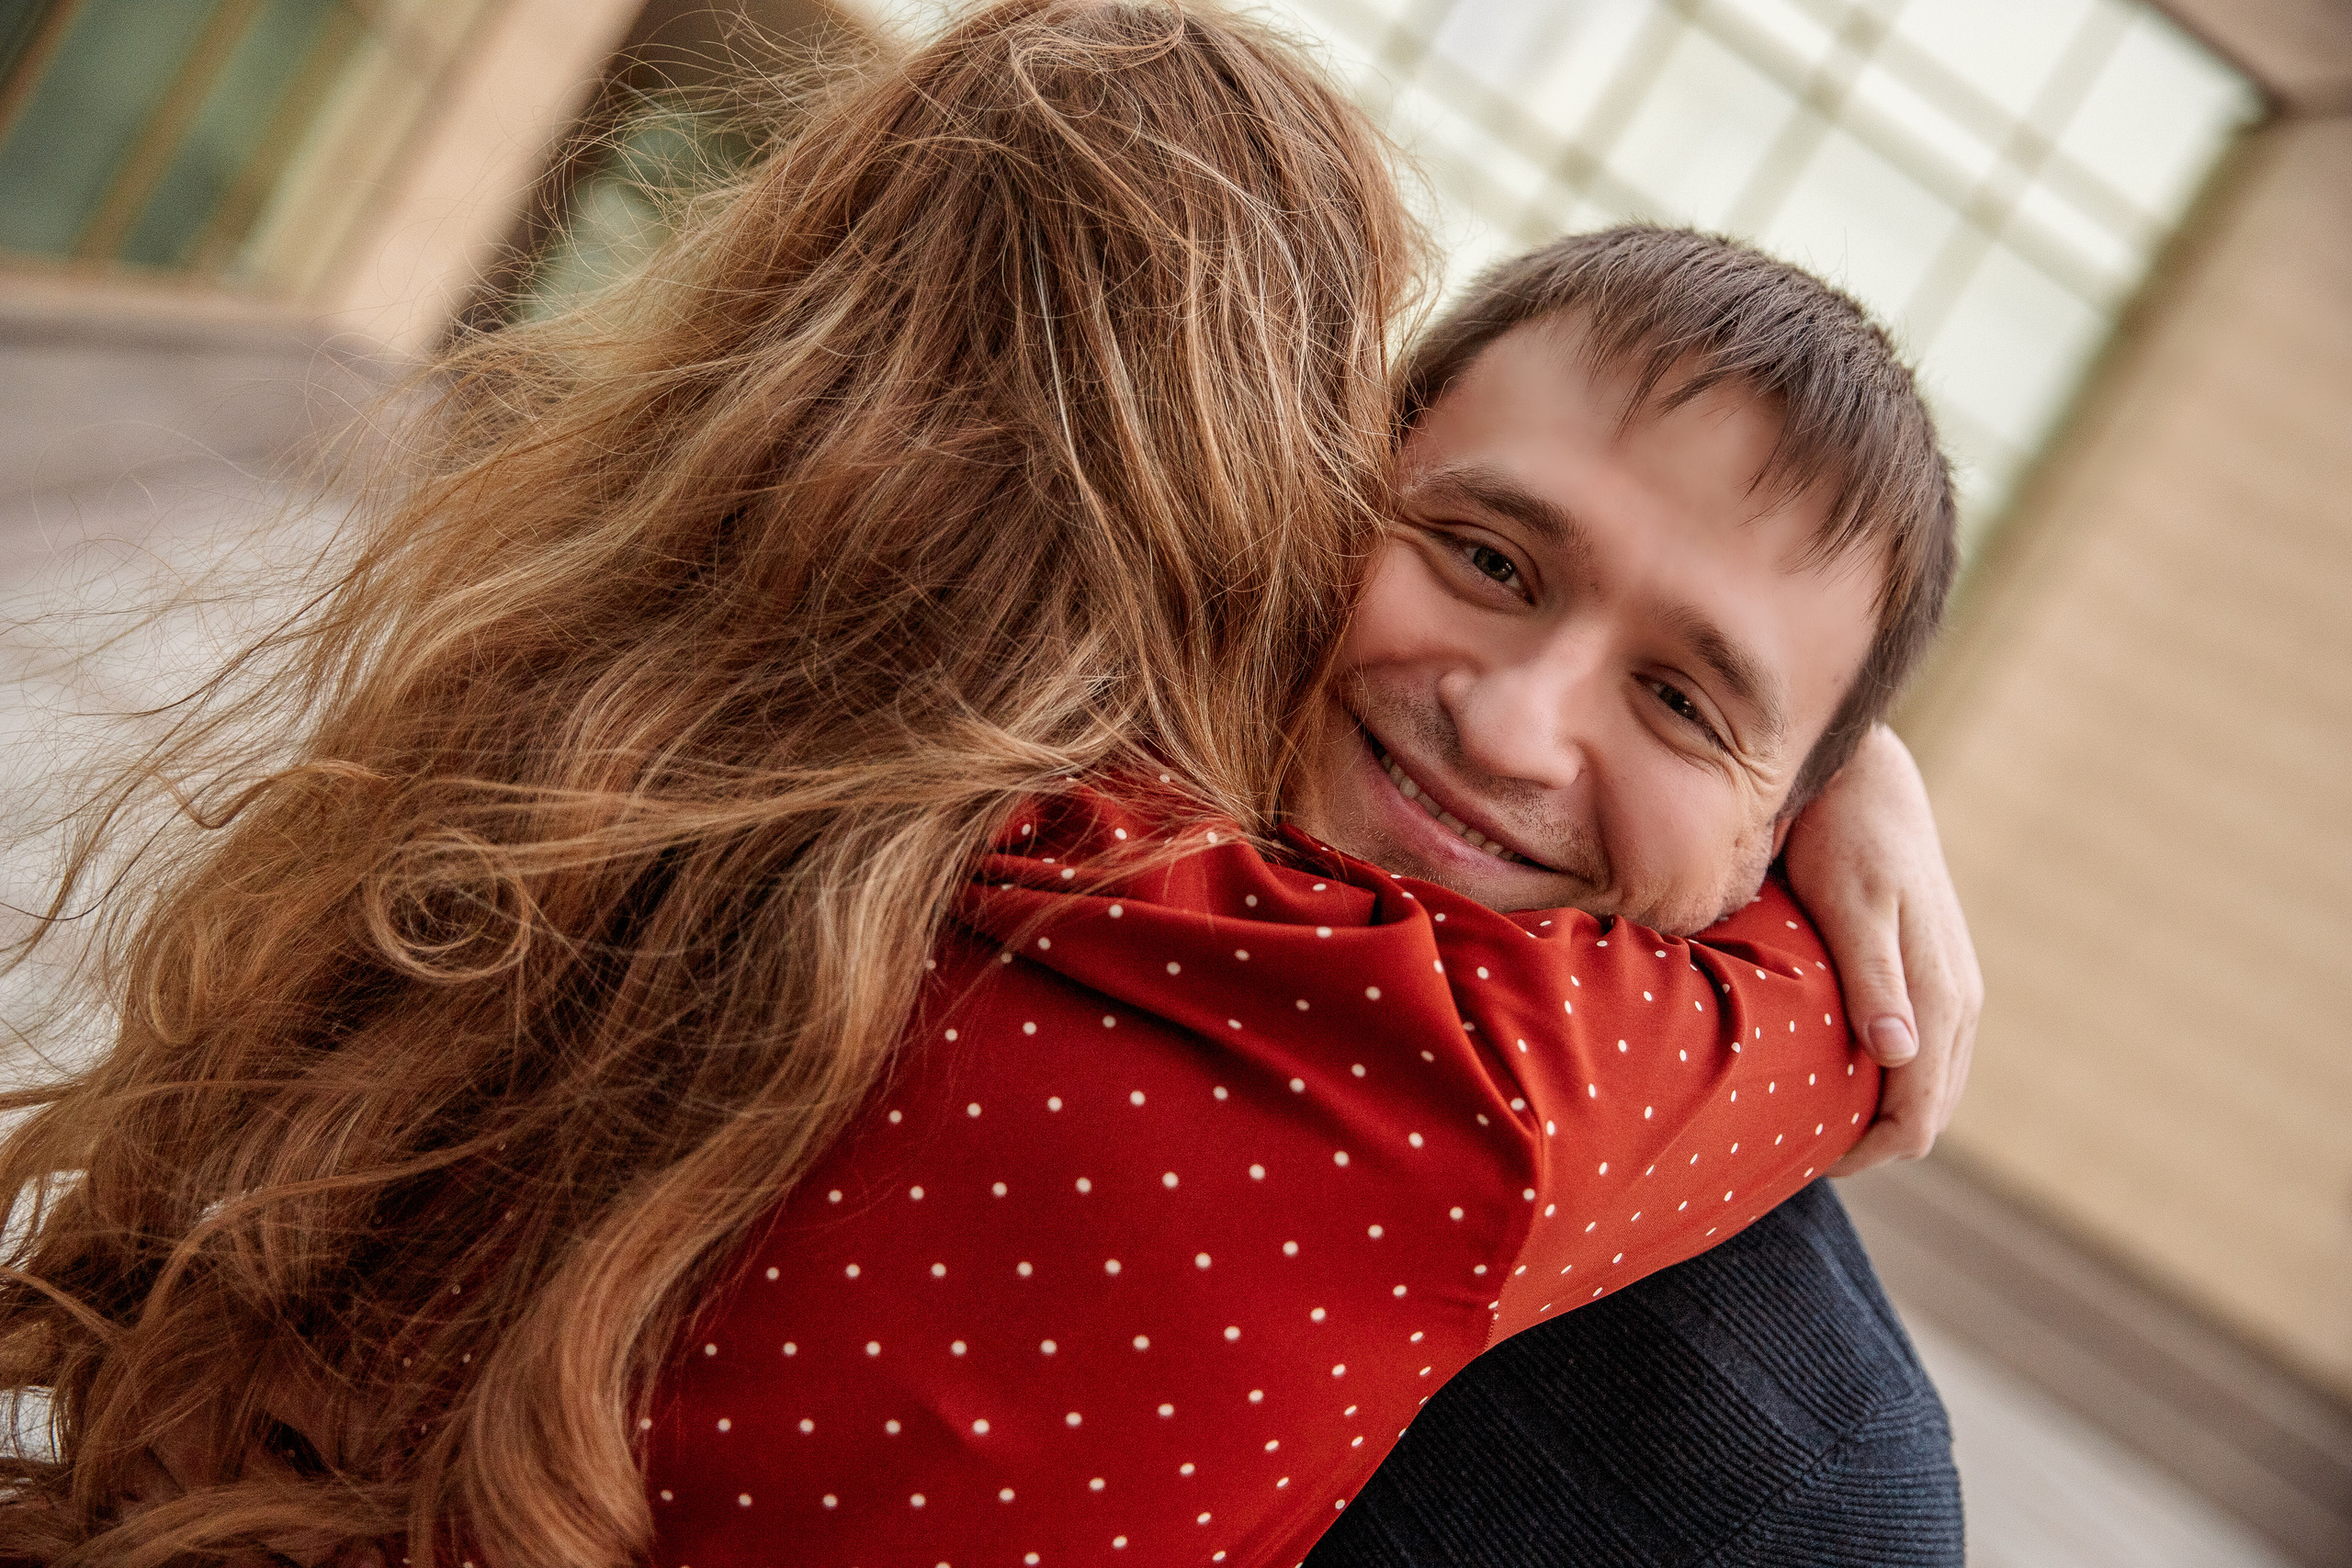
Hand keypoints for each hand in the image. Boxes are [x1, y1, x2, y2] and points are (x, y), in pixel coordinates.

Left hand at [1780, 725, 1981, 1174]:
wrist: (1865, 779)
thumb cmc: (1844, 837)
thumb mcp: (1851, 904)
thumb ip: (1875, 979)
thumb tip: (1899, 1053)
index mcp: (1939, 998)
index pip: (1918, 1117)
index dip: (1863, 1154)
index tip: (1799, 1160)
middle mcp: (1955, 1002)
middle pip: (1927, 1114)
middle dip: (1867, 1142)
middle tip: (1790, 1149)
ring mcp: (1949, 989)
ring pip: (1925, 1087)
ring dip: (1875, 1113)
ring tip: (1802, 1120)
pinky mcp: (1931, 973)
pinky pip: (1920, 1053)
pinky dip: (1883, 1079)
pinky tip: (1828, 1073)